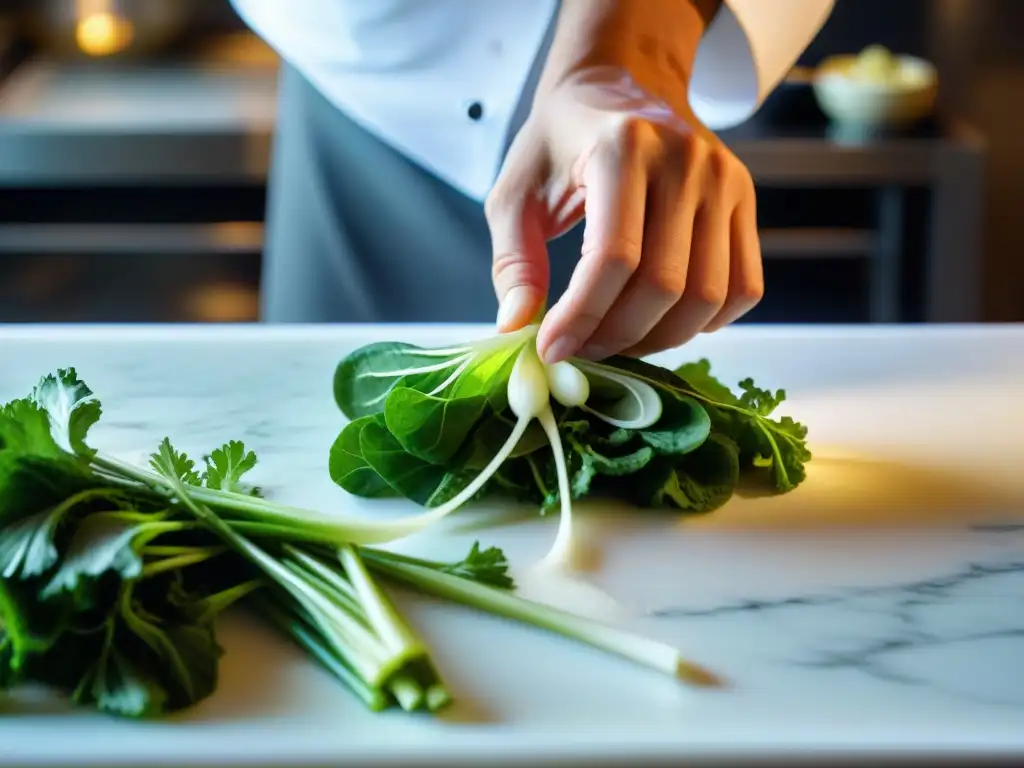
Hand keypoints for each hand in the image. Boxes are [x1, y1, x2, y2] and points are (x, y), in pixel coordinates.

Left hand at [487, 65, 762, 363]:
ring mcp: (725, 181)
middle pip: (665, 286)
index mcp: (623, 149)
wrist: (621, 86)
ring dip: (659, 338)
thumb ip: (513, 260)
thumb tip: (516, 326)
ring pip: (708, 297)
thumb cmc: (561, 142)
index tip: (551, 348)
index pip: (614, 259)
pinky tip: (663, 320)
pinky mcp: (745, 201)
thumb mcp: (515, 192)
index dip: (581, 317)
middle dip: (617, 335)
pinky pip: (743, 288)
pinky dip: (705, 323)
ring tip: (617, 338)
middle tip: (581, 349)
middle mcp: (686, 162)